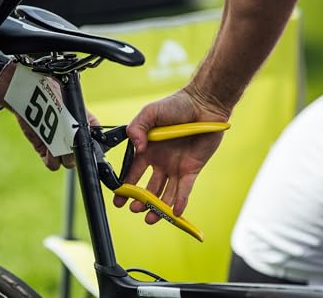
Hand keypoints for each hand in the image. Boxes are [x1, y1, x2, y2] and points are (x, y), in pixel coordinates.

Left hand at [0, 48, 99, 170]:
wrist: (21, 91)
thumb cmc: (44, 88)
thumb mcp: (64, 101)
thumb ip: (72, 120)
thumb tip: (78, 135)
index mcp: (83, 120)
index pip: (96, 138)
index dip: (92, 145)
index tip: (84, 145)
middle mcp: (71, 133)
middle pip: (80, 154)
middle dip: (74, 153)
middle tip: (66, 146)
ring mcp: (58, 142)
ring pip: (67, 161)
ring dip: (61, 158)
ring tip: (54, 150)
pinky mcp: (43, 148)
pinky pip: (52, 163)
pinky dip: (50, 161)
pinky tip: (47, 154)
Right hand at [113, 87, 228, 222]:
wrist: (203, 104)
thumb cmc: (177, 105)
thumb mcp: (150, 112)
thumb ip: (137, 128)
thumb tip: (137, 148)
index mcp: (147, 150)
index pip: (132, 173)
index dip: (125, 186)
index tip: (118, 198)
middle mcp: (160, 162)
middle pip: (148, 188)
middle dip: (140, 201)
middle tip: (135, 209)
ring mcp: (176, 167)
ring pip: (165, 193)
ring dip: (157, 207)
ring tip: (149, 218)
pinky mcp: (191, 170)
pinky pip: (184, 189)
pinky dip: (179, 201)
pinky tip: (174, 213)